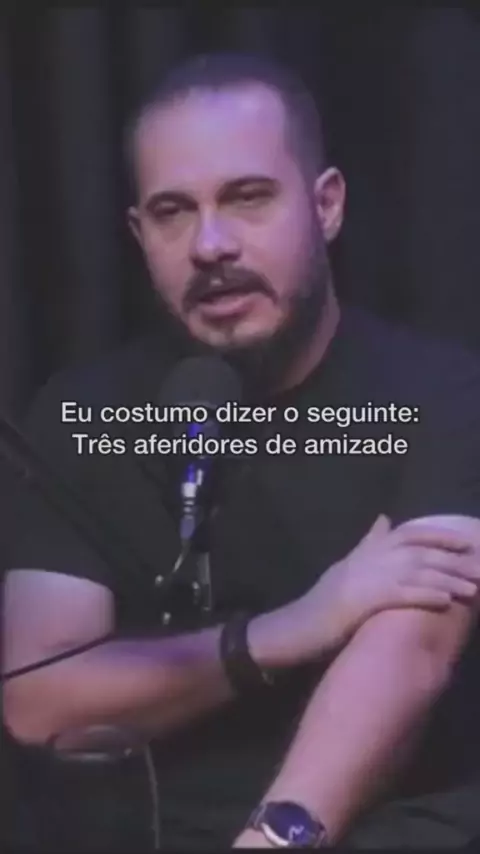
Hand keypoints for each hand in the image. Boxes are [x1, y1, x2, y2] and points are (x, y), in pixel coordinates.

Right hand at [250, 515, 479, 667]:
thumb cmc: (324, 602)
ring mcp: (364, 577)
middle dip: (453, 558)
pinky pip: (400, 594)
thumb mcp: (347, 566)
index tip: (467, 541)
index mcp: (367, 550)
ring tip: (474, 587)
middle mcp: (368, 558)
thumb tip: (385, 519)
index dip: (440, 534)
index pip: (410, 532)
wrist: (295, 627)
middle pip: (419, 550)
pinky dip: (425, 595)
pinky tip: (446, 601)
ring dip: (447, 578)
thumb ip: (368, 543)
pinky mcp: (361, 601)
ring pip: (415, 571)